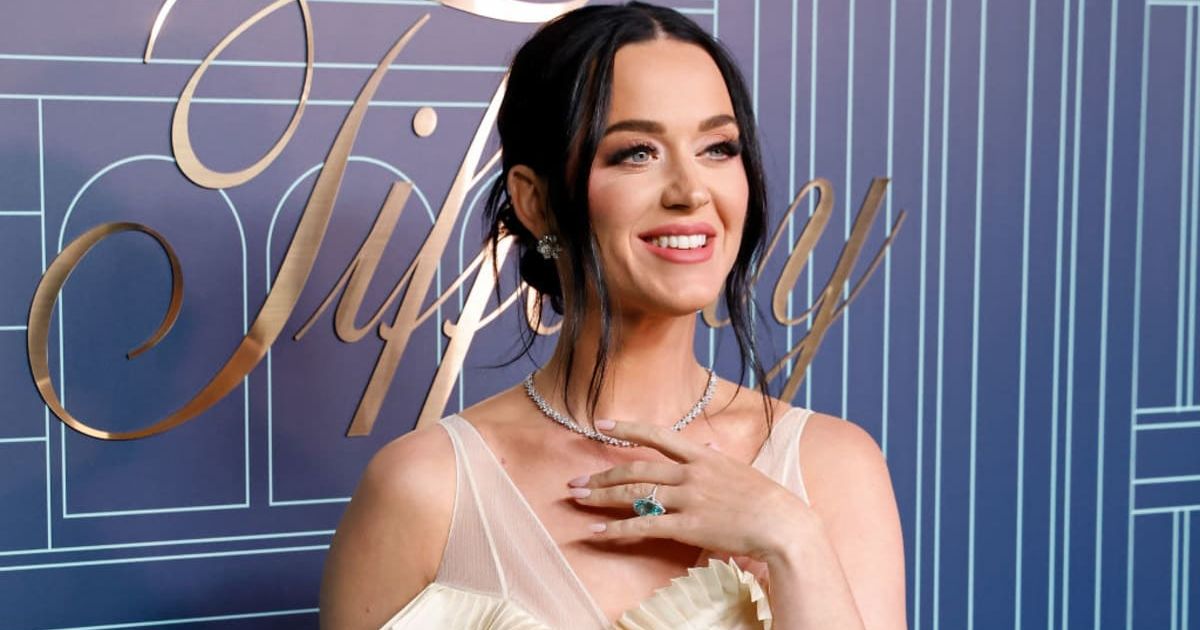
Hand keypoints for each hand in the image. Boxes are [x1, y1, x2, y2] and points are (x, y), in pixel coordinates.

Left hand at [566, 419, 813, 566]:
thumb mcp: (738, 467)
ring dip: (602, 497)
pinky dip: (618, 528)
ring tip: (578, 500)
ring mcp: (688, 500)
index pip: (657, 436)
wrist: (782, 523)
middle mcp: (691, 473)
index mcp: (702, 456)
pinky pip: (645, 525)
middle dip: (602, 475)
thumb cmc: (764, 497)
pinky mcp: (687, 526)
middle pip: (636, 469)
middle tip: (575, 481)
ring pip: (635, 494)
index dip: (627, 429)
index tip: (601, 425)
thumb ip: (716, 456)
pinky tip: (599, 531)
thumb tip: (707, 443)